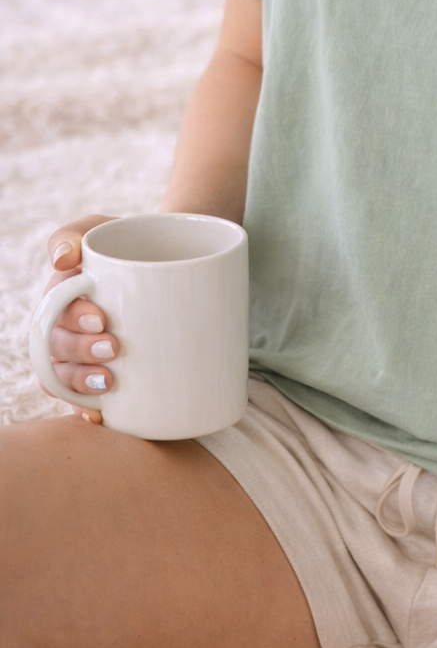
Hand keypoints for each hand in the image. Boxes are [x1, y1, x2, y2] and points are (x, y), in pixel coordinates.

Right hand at [41, 216, 119, 422]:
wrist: (173, 256)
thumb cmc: (131, 242)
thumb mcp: (102, 229)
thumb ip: (76, 233)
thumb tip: (62, 258)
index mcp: (61, 300)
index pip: (51, 317)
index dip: (70, 324)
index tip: (101, 319)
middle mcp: (68, 330)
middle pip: (58, 350)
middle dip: (80, 354)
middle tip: (113, 348)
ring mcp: (87, 353)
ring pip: (64, 378)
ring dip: (79, 385)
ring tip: (108, 382)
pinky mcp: (111, 373)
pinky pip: (86, 401)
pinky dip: (87, 411)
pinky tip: (100, 418)